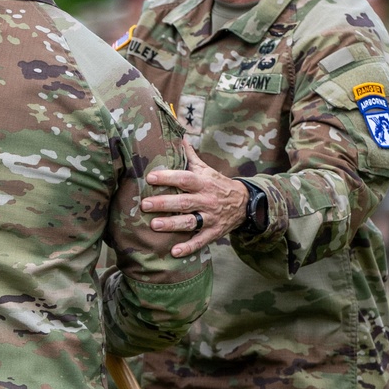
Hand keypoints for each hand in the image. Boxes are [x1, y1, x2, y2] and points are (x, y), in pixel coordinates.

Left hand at [142, 138, 247, 256]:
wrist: (244, 203)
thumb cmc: (217, 185)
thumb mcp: (206, 169)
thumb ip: (190, 156)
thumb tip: (178, 135)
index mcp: (203, 183)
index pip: (184, 178)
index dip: (168, 177)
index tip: (150, 177)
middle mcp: (207, 200)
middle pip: (184, 201)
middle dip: (164, 203)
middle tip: (144, 204)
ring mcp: (210, 217)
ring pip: (190, 221)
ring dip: (172, 224)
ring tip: (154, 225)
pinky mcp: (214, 232)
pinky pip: (201, 241)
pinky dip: (189, 247)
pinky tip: (174, 252)